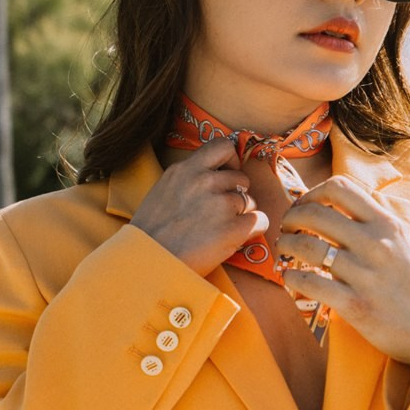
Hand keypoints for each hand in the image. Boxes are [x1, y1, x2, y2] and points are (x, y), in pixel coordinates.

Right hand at [130, 138, 266, 274]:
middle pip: (240, 178)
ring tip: (222, 229)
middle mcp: (204, 181)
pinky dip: (254, 230)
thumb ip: (187, 181)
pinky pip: (261, 221)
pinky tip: (236, 238)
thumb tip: (212, 178)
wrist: (148, 263)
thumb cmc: (151, 233)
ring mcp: (219, 203)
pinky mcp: (232, 228)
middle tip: (221, 212)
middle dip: (236, 194)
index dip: (231, 160)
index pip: (222, 146)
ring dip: (242, 214)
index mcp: (184, 170)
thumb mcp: (162, 192)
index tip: (227, 173)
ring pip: (250, 201)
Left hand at [274, 176, 409, 373]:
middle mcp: (375, 243)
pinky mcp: (355, 304)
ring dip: (285, 245)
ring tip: (284, 250)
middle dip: (290, 218)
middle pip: (314, 214)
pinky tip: (290, 277)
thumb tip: (328, 204)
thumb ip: (369, 222)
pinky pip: (309, 281)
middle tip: (286, 228)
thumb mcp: (399, 241)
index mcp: (386, 224)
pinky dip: (290, 276)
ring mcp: (365, 274)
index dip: (311, 193)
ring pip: (306, 246)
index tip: (303, 206)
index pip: (339, 187)